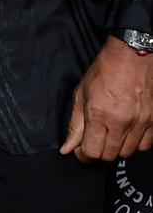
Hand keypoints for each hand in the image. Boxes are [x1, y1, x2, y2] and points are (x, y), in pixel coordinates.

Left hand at [60, 36, 152, 161]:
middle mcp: (120, 122)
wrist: (132, 56)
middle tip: (94, 139)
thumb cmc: (105, 71)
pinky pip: (144, 146)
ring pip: (127, 153)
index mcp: (98, 114)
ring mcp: (139, 123)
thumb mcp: (81, 93)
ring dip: (116, 147)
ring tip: (110, 132)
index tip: (80, 150)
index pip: (91, 152)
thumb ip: (75, 124)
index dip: (82, 155)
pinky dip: (135, 143)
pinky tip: (127, 131)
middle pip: (109, 156)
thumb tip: (67, 148)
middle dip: (98, 151)